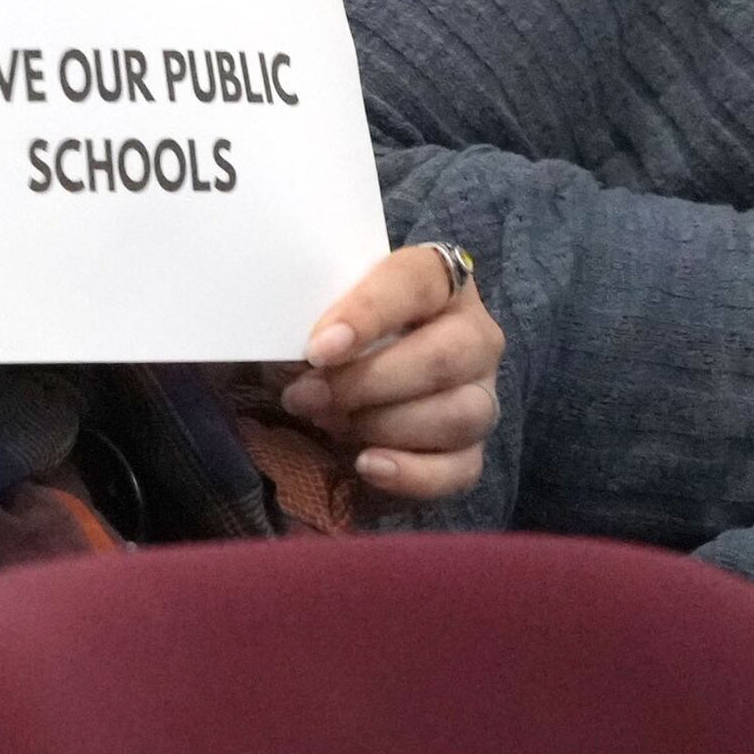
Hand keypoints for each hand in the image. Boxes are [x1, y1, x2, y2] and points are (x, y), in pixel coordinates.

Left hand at [277, 240, 504, 501]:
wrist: (348, 378)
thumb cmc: (331, 335)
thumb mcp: (315, 314)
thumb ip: (301, 320)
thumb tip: (271, 345)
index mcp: (437, 280)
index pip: (415, 282)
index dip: (368, 314)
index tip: (318, 349)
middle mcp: (473, 334)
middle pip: (444, 358)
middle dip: (368, 383)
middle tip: (306, 397)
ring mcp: (482, 393)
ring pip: (459, 414)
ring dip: (384, 425)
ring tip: (331, 425)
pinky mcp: (473, 450)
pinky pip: (460, 469)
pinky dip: (413, 473)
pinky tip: (367, 465)